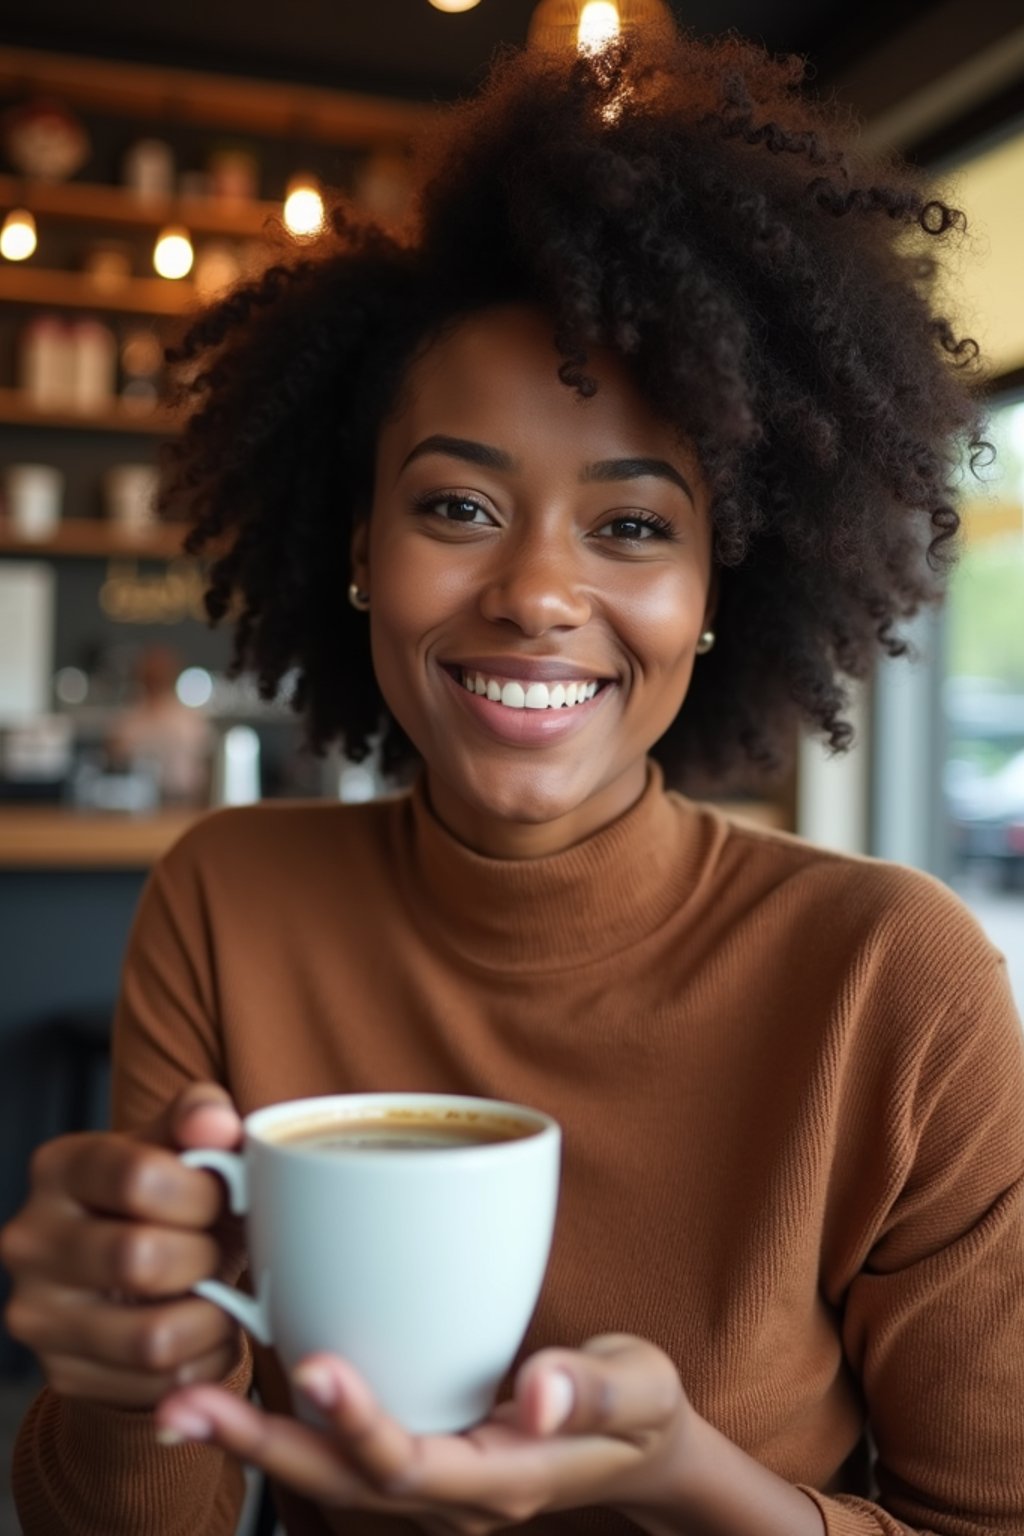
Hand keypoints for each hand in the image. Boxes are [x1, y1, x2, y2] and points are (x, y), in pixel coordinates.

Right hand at [0, 1083, 245, 1407]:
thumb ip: (202, 1118)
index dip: (201, 1191)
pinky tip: (206, 1329)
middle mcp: (30, 1239)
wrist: (141, 1279)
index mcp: (61, 1167)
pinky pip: (161, 1382)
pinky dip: (207, 1358)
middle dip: (204, 1256)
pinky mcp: (62, 1373)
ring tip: (217, 1292)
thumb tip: (216, 1122)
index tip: (221, 1196)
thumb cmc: (172, 1200)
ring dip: (212, 1317)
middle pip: (139, 1259)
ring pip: (153, 1337)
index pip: (138, 1176)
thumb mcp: (185, 1147)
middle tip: (216, 1249)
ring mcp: (38, 1313)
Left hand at [156, 1334, 694, 1534]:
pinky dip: (285, 1433)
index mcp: (502, 1480)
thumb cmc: (639, 1411)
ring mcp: (429, 1489)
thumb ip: (594, 1390)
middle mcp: (451, 1500)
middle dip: (262, 1447)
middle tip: (184, 1405)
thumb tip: (538, 1390)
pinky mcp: (416, 1463)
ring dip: (255, 1443)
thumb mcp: (641, 1391)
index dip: (360, 1423)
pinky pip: (339, 1461)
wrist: (640, 1451)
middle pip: (342, 1485)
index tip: (314, 1364)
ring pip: (328, 1478)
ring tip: (179, 1405)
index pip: (412, 1465)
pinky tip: (237, 1395)